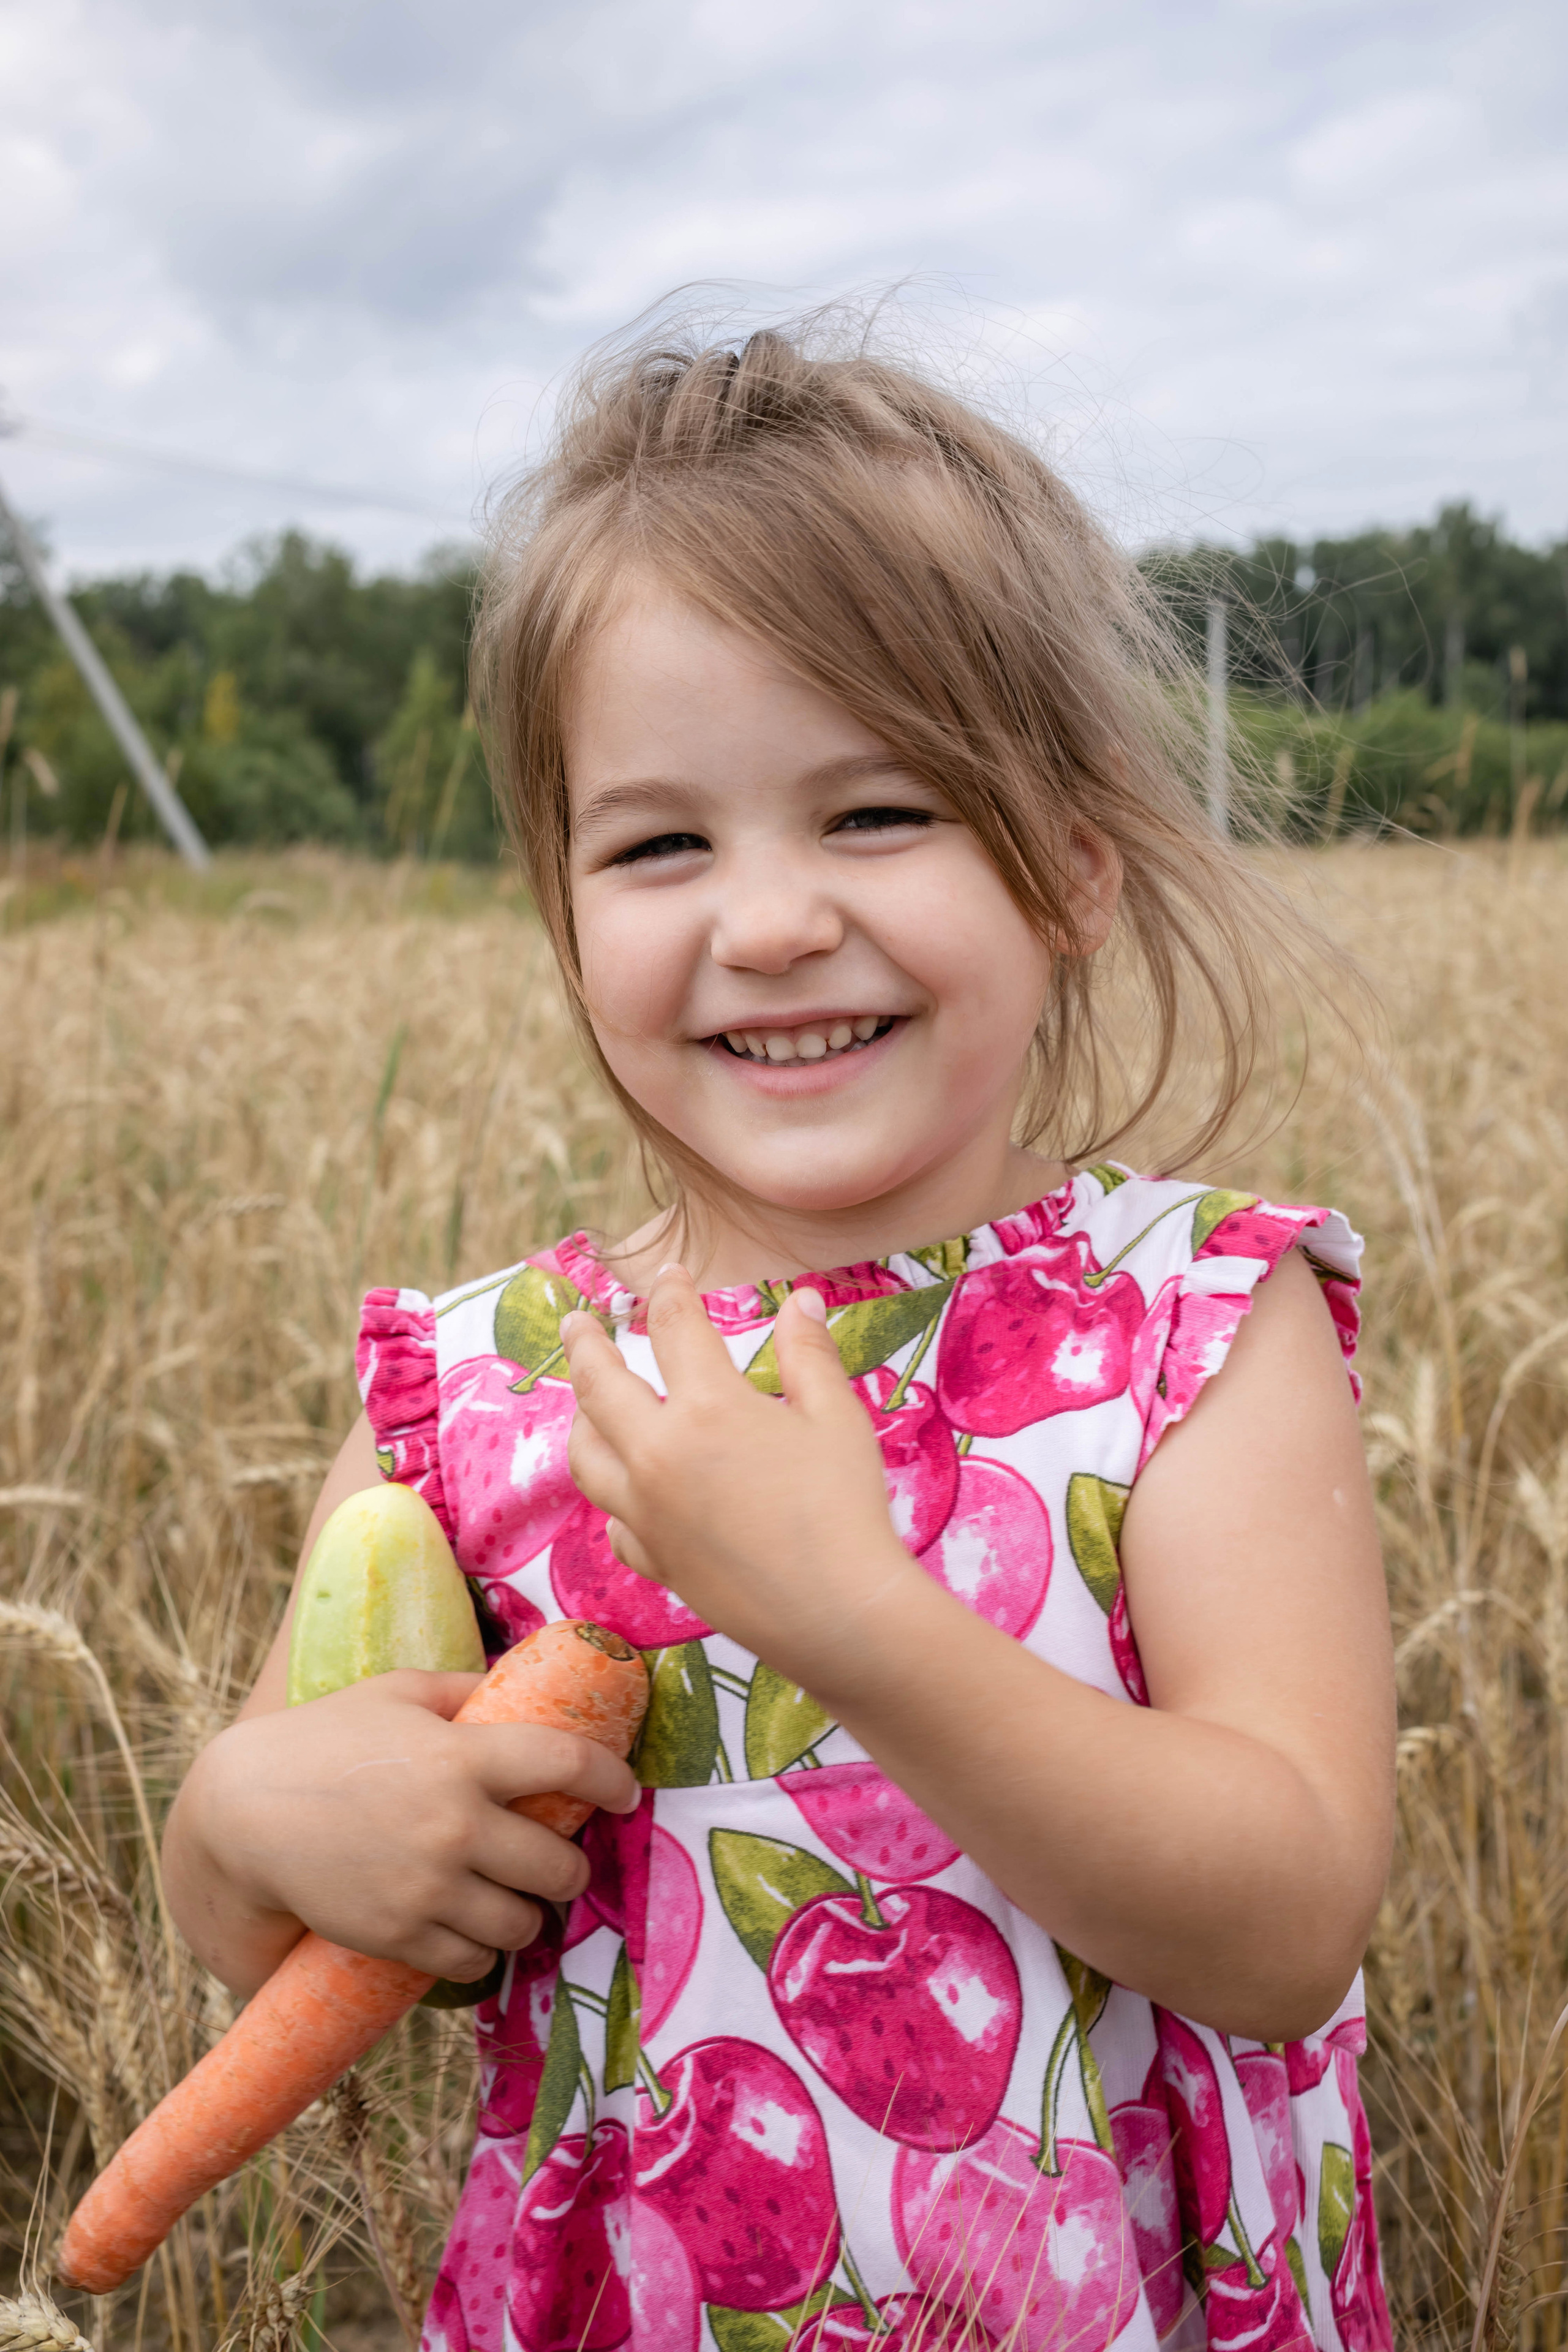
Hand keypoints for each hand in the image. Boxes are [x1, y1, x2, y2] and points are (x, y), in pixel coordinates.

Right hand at [182, 1670, 640, 1981]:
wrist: (244, 1813)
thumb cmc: (325, 1740)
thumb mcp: (397, 1692)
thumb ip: (464, 1690)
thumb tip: (518, 1687)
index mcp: (463, 1756)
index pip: (569, 1765)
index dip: (613, 1780)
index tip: (627, 1792)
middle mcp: (456, 1826)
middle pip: (559, 1866)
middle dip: (570, 1867)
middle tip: (560, 1861)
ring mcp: (429, 1889)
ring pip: (523, 1923)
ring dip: (529, 1913)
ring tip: (516, 1898)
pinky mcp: (400, 1937)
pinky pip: (474, 1961)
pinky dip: (482, 1950)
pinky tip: (472, 1928)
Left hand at [561, 1267, 919, 1696]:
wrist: (838, 1615)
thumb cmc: (846, 1508)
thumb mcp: (837, 1418)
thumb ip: (809, 1355)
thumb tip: (800, 1301)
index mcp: (708, 1408)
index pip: (674, 1327)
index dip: (670, 1292)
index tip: (670, 1274)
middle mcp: (659, 1455)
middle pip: (599, 1384)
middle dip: (586, 1344)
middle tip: (578, 1322)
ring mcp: (646, 1512)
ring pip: (586, 1455)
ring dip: (583, 1419)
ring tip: (590, 1403)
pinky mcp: (653, 1560)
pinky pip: (614, 1521)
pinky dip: (615, 1497)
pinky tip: (630, 1491)